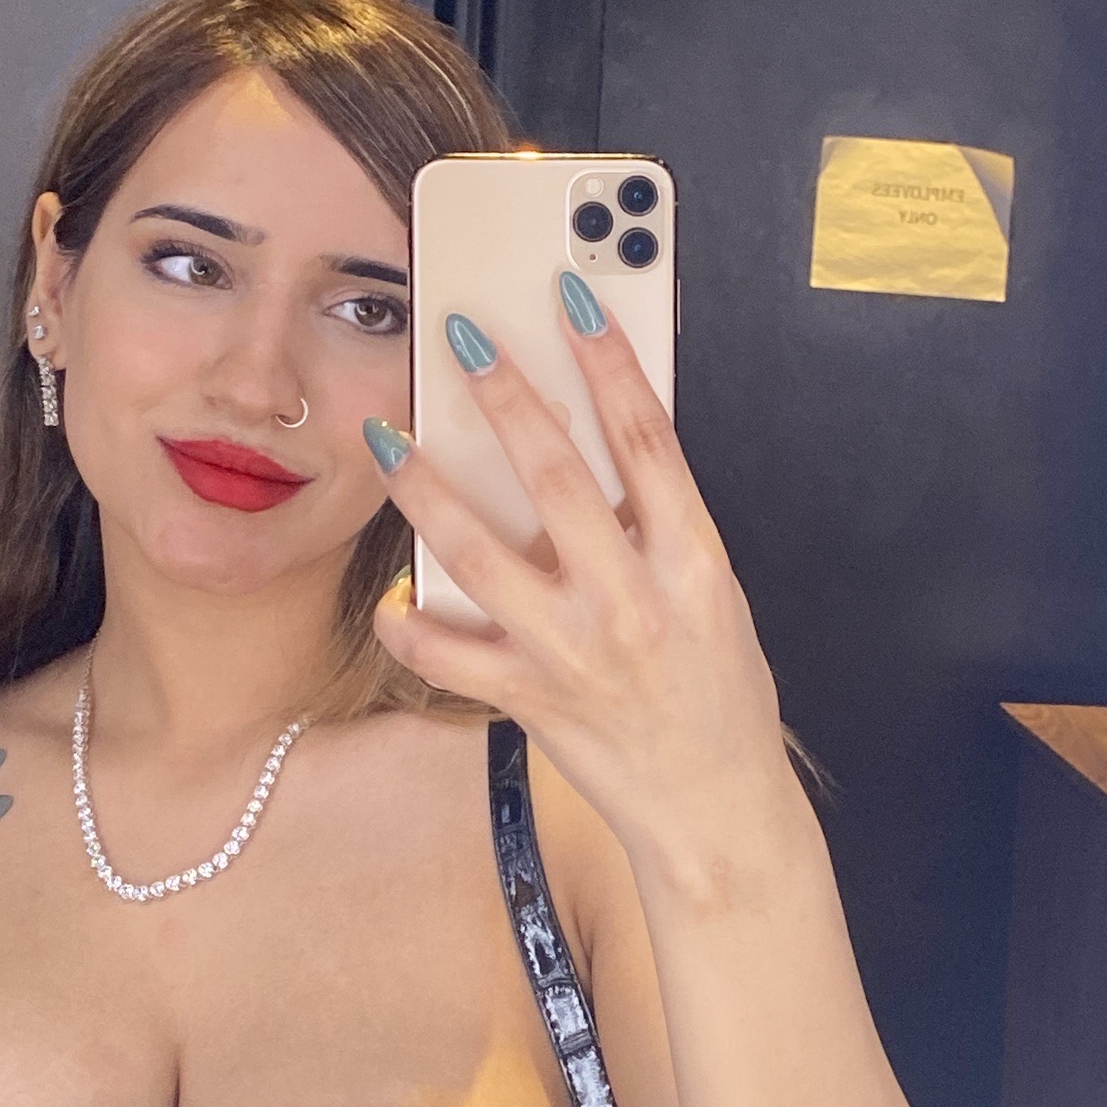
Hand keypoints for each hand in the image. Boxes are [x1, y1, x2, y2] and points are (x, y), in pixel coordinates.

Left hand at [366, 282, 790, 870]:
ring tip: (386, 437)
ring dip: (426, 489)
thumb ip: (661, 526)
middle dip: (505, 398)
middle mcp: (631, 601)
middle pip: (557, 477)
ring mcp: (574, 652)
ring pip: (479, 554)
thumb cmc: (720, 694)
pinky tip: (386, 587)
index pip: (647, 438)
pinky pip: (447, 652)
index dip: (608, 359)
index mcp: (693, 563)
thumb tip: (600, 443)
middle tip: (462, 336)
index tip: (572, 295)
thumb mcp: (714, 593)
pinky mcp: (529, 698)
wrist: (717, 811)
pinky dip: (408, 620)